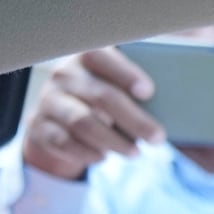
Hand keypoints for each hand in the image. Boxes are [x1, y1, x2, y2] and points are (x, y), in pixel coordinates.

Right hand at [22, 48, 165, 180]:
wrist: (57, 120)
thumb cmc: (100, 99)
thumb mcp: (113, 85)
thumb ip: (135, 88)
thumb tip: (173, 104)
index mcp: (86, 57)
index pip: (102, 56)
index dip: (125, 73)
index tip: (148, 92)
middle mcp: (64, 75)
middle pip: (101, 96)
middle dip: (134, 120)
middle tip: (158, 137)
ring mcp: (49, 101)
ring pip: (83, 122)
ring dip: (113, 141)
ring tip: (135, 153)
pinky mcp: (40, 127)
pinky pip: (65, 142)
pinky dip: (88, 152)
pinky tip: (104, 157)